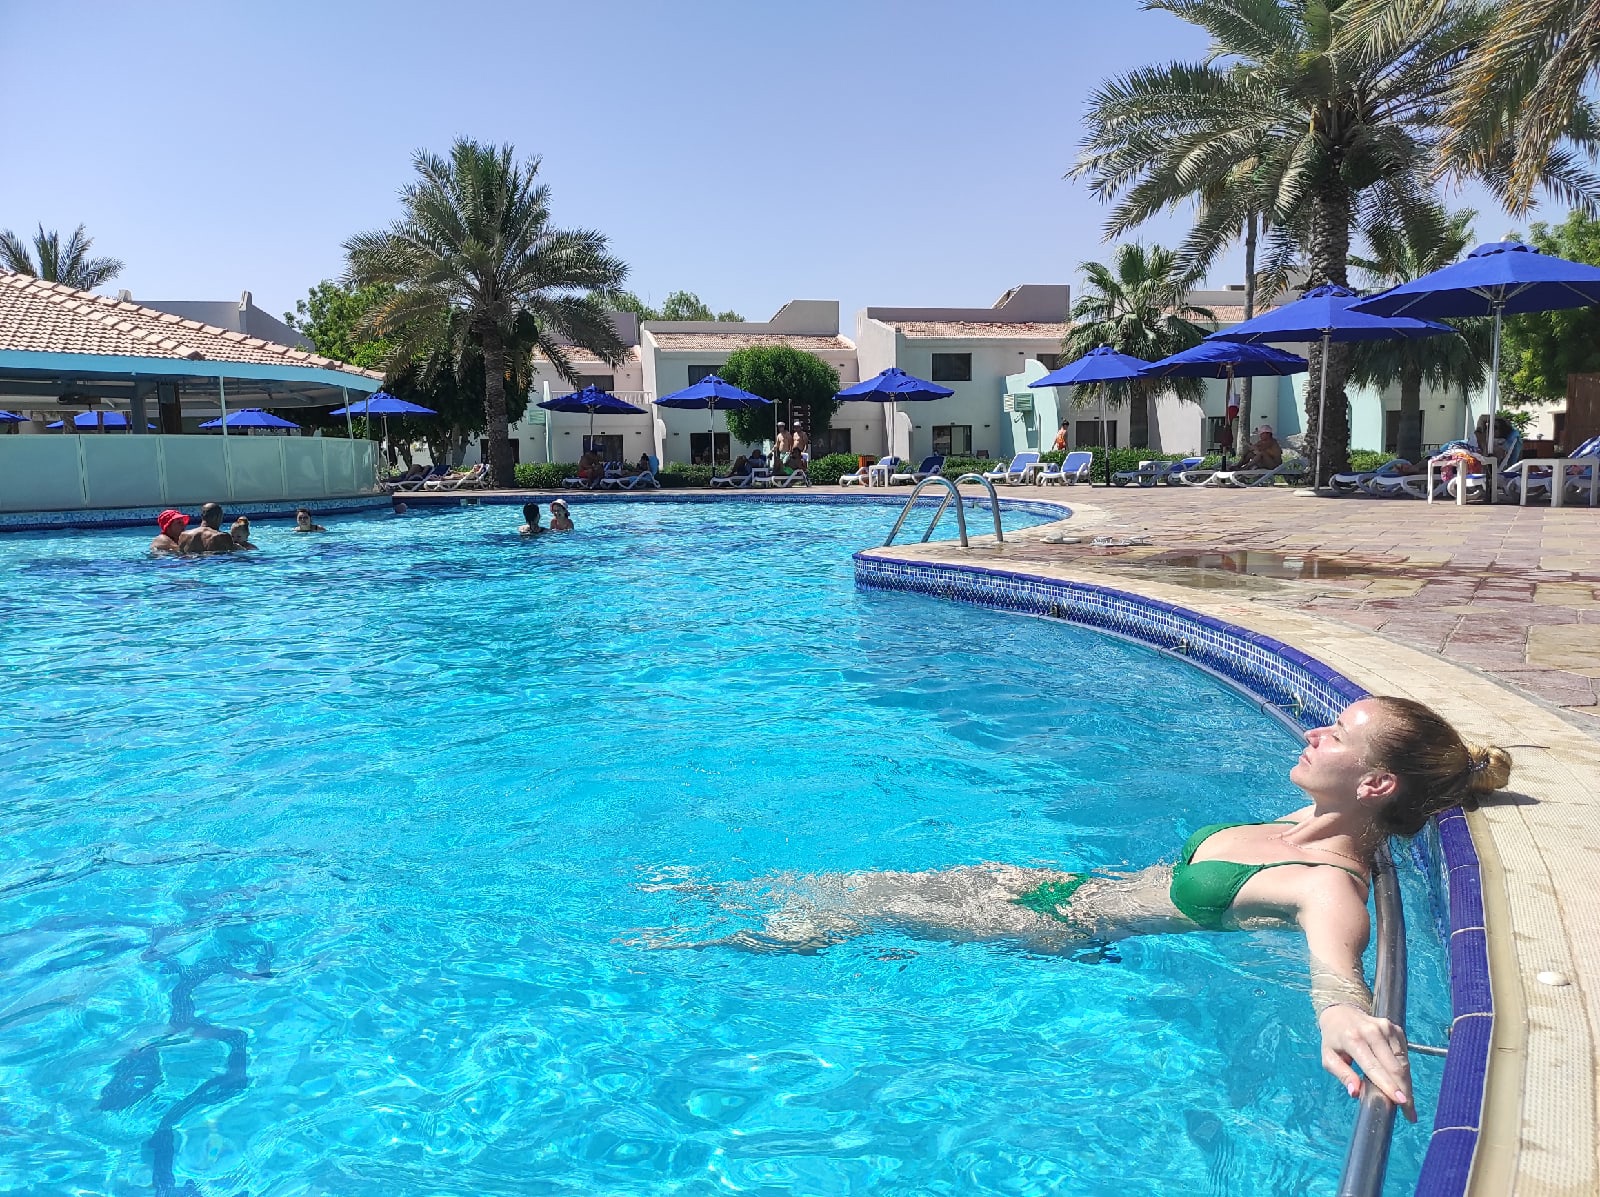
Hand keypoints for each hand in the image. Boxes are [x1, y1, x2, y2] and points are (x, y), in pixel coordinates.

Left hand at [1319, 1004, 1416, 1121]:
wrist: (1342, 1013)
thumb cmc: (1334, 1040)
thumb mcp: (1328, 1057)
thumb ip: (1341, 1074)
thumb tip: (1355, 1092)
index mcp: (1353, 1038)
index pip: (1373, 1066)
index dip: (1388, 1085)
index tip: (1401, 1102)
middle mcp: (1372, 1031)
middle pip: (1393, 1066)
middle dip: (1403, 1091)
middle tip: (1409, 1112)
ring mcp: (1387, 1028)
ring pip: (1403, 1062)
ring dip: (1406, 1084)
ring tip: (1408, 1103)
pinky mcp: (1396, 1029)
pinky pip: (1404, 1055)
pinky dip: (1405, 1072)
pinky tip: (1402, 1084)